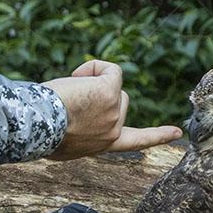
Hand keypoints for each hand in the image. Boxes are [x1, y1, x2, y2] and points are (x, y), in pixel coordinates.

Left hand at [42, 59, 182, 160]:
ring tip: (68, 93)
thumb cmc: (38, 128)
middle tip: (68, 102)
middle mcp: (111, 134)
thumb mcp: (61, 137)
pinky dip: (95, 66)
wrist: (35, 124)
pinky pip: (112, 69)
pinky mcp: (111, 93)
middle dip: (98, 94)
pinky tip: (76, 76)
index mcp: (100, 146)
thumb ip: (78, 130)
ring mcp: (114, 113)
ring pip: (113, 84)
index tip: (177, 134)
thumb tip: (78, 120)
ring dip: (91, 80)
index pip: (134, 142)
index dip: (157, 136)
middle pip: (117, 101)